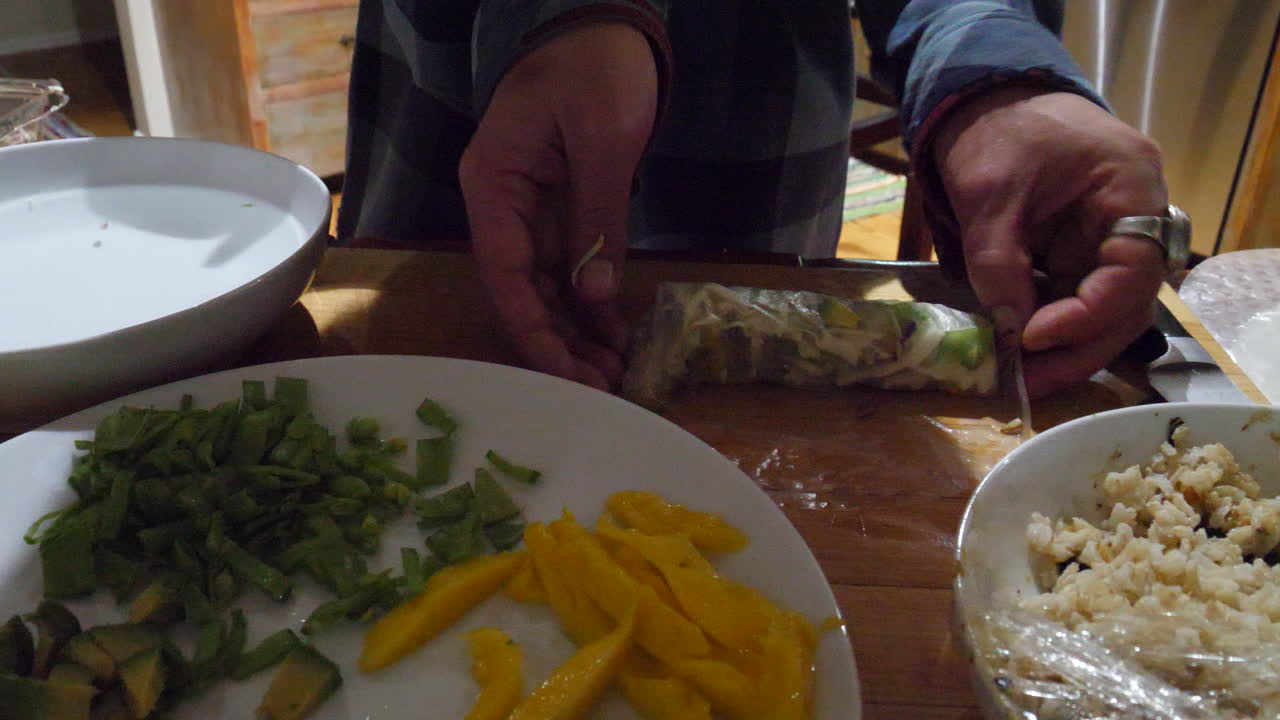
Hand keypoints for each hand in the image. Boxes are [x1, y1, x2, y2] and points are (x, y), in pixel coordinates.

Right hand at [458, 22, 656, 390]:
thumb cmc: (598, 68)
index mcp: (493, 181)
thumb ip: (598, 216)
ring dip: (576, 329)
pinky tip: (614, 333)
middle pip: (522, 288)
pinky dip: (591, 300)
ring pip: (545, 285)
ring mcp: (530, 208)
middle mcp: (502, 203)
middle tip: (603, 385)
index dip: (532, 327)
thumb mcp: (605, 138)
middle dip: (559, 340)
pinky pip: (569, 265)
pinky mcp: (560, 209)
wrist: (607, 26)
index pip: (503, 270)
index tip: (565, 372)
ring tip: (614, 371)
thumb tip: (594, 295)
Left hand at [933, 88, 1167, 397]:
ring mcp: (1108, 236)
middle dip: (1078, 347)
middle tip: (1031, 383)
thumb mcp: (988, 194)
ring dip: (1065, 345)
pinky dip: (1050, 326)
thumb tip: (1009, 331)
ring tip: (1022, 378)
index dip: (1086, 314)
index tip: (1033, 337)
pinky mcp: (1079, 250)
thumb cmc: (994, 130)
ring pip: (1104, 308)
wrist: (983, 99)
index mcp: (1130, 187)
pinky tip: (1019, 351)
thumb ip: (998, 262)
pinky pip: (1076, 297)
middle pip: (1127, 302)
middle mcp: (1133, 218)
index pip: (1131, 272)